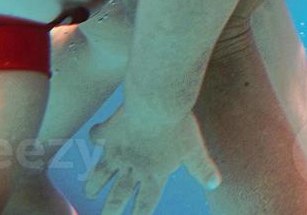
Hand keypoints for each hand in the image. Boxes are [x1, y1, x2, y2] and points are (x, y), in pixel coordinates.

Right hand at [85, 102, 219, 214]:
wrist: (158, 103)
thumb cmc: (179, 126)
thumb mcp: (194, 149)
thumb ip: (202, 168)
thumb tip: (216, 184)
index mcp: (153, 173)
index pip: (145, 202)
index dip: (138, 214)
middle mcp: (132, 166)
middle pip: (118, 195)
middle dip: (110, 209)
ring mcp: (117, 151)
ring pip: (100, 174)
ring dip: (95, 183)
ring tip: (90, 191)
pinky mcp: (108, 132)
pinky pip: (98, 136)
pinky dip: (95, 135)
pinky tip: (94, 134)